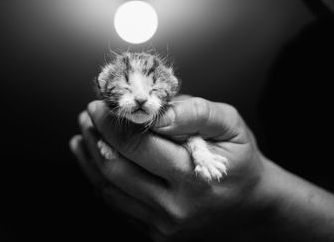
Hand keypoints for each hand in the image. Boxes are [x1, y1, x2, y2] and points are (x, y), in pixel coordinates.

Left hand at [71, 97, 267, 240]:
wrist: (250, 204)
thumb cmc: (240, 160)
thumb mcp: (230, 124)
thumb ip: (193, 113)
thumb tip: (154, 112)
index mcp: (195, 178)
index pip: (139, 145)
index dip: (112, 123)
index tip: (101, 105)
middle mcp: (175, 208)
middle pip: (117, 169)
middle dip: (95, 137)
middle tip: (88, 115)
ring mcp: (163, 225)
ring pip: (110, 189)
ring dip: (90, 158)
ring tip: (83, 134)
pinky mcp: (156, 232)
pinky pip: (117, 203)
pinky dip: (100, 179)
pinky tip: (93, 160)